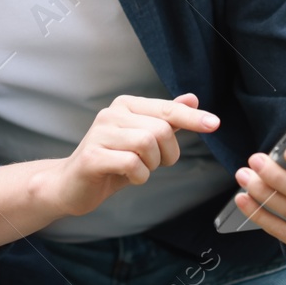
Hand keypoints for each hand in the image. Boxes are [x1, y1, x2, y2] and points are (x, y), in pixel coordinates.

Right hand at [45, 92, 219, 218]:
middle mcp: (112, 113)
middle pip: (161, 130)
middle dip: (167, 154)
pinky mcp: (92, 156)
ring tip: (140, 169)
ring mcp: (99, 134)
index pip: (167, 109)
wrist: (70, 184)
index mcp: (126, 105)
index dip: (192, 118)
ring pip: (147, 144)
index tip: (215, 124)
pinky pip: (132, 164)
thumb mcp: (141, 139)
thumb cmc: (110, 161)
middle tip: (155, 164)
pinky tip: (128, 177)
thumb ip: (165, 120)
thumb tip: (192, 99)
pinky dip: (139, 176)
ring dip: (152, 165)